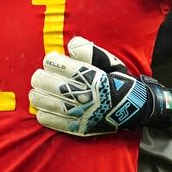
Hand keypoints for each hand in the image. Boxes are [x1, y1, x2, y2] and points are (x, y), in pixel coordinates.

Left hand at [29, 37, 171, 136]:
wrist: (135, 109)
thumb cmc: (120, 82)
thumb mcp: (111, 62)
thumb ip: (91, 52)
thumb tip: (71, 44)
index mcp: (89, 75)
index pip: (58, 65)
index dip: (51, 62)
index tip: (50, 62)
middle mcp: (83, 93)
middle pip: (48, 82)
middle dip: (40, 78)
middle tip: (39, 78)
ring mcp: (80, 112)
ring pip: (48, 102)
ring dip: (38, 96)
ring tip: (35, 93)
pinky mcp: (79, 127)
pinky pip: (56, 122)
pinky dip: (45, 116)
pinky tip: (41, 111)